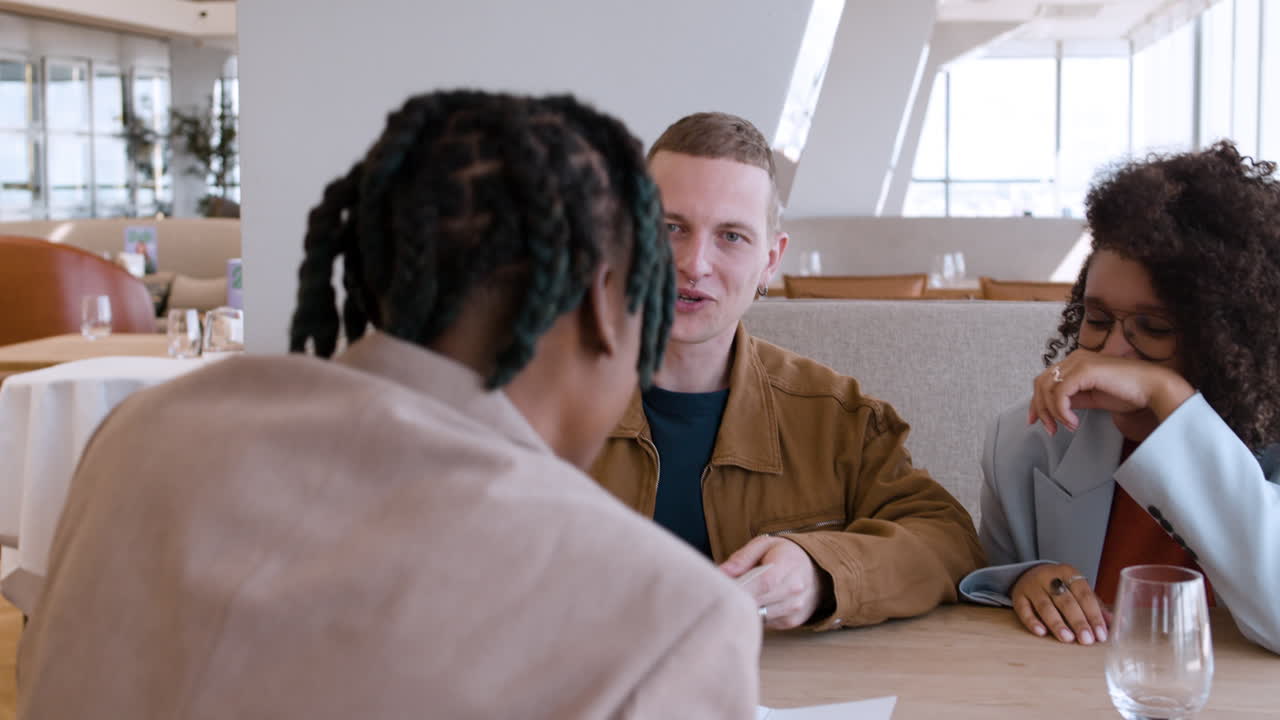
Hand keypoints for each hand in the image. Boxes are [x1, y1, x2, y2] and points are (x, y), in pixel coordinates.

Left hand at [719, 536, 824, 629]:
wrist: (816, 570)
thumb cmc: (784, 554)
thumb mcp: (764, 545)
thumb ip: (742, 558)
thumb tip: (721, 573)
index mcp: (787, 565)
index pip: (764, 582)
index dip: (742, 589)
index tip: (724, 589)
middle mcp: (794, 589)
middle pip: (759, 603)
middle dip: (738, 600)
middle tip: (723, 593)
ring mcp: (795, 608)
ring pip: (759, 616)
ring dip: (746, 609)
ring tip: (740, 596)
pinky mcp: (791, 622)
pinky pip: (765, 623)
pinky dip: (756, 615)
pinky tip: (755, 603)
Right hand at [1011, 563, 1109, 644]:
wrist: (1030, 573)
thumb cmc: (1060, 586)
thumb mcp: (1078, 590)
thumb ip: (1095, 605)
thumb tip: (1115, 624)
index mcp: (1068, 572)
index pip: (1084, 594)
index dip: (1094, 614)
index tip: (1101, 634)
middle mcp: (1049, 577)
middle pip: (1065, 600)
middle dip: (1078, 621)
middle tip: (1086, 640)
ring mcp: (1031, 586)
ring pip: (1045, 605)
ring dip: (1057, 623)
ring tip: (1067, 639)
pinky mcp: (1018, 596)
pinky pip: (1023, 609)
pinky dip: (1032, 621)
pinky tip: (1041, 632)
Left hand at [1029, 350, 1193, 436]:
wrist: (1153, 388)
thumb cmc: (1128, 392)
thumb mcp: (1092, 398)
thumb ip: (1072, 399)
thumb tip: (1054, 409)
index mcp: (1075, 362)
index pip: (1044, 380)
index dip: (1036, 402)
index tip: (1035, 422)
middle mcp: (1074, 359)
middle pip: (1041, 383)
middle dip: (1040, 409)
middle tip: (1050, 429)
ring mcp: (1079, 362)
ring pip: (1047, 388)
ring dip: (1052, 412)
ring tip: (1066, 426)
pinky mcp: (1085, 370)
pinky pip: (1061, 393)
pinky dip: (1062, 411)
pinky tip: (1073, 422)